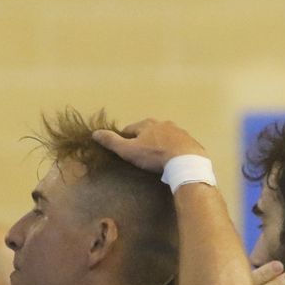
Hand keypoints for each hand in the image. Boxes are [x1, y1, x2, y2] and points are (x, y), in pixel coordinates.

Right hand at [90, 119, 206, 172]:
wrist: (185, 160)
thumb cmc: (154, 155)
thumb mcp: (129, 150)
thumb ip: (112, 142)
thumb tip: (94, 133)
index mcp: (147, 124)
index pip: (131, 128)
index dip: (126, 138)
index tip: (125, 148)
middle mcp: (163, 123)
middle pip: (150, 130)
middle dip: (145, 138)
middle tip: (142, 153)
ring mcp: (178, 131)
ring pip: (166, 135)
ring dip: (161, 142)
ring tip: (158, 156)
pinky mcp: (190, 141)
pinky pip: (179, 144)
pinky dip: (175, 149)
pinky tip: (174, 159)